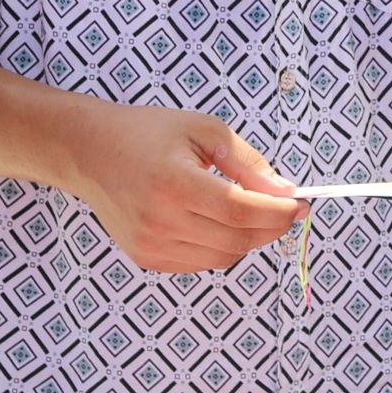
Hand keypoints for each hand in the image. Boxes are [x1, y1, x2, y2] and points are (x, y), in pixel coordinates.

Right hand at [56, 102, 309, 273]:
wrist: (90, 152)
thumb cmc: (148, 134)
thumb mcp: (205, 130)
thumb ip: (249, 163)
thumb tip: (287, 193)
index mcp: (174, 182)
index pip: (241, 211)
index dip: (279, 212)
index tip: (301, 203)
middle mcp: (160, 220)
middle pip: (238, 239)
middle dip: (271, 226)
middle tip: (283, 206)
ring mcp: (151, 245)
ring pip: (224, 256)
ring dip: (246, 237)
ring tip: (242, 207)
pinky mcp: (147, 258)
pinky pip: (202, 262)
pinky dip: (220, 245)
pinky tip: (212, 219)